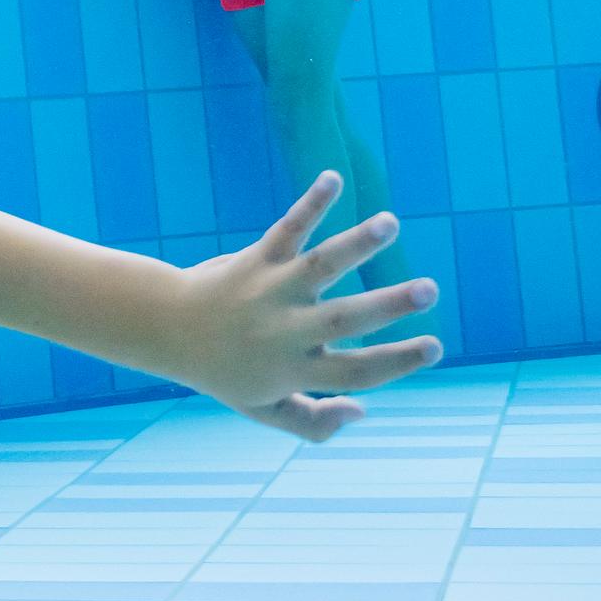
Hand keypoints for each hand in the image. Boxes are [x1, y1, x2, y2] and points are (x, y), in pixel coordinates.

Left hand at [169, 173, 439, 441]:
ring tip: (390, 224)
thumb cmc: (224, 371)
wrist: (165, 328)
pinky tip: (333, 178)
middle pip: (344, 319)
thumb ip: (314, 422)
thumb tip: (364, 410)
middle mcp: (285, 330)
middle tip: (429, 290)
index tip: (435, 346)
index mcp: (293, 370)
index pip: (356, 371)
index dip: (397, 362)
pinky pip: (286, 228)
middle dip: (388, 305)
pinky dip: (310, 204)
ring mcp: (271, 291)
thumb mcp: (263, 409)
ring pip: (319, 266)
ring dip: (356, 244)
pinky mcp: (256, 259)